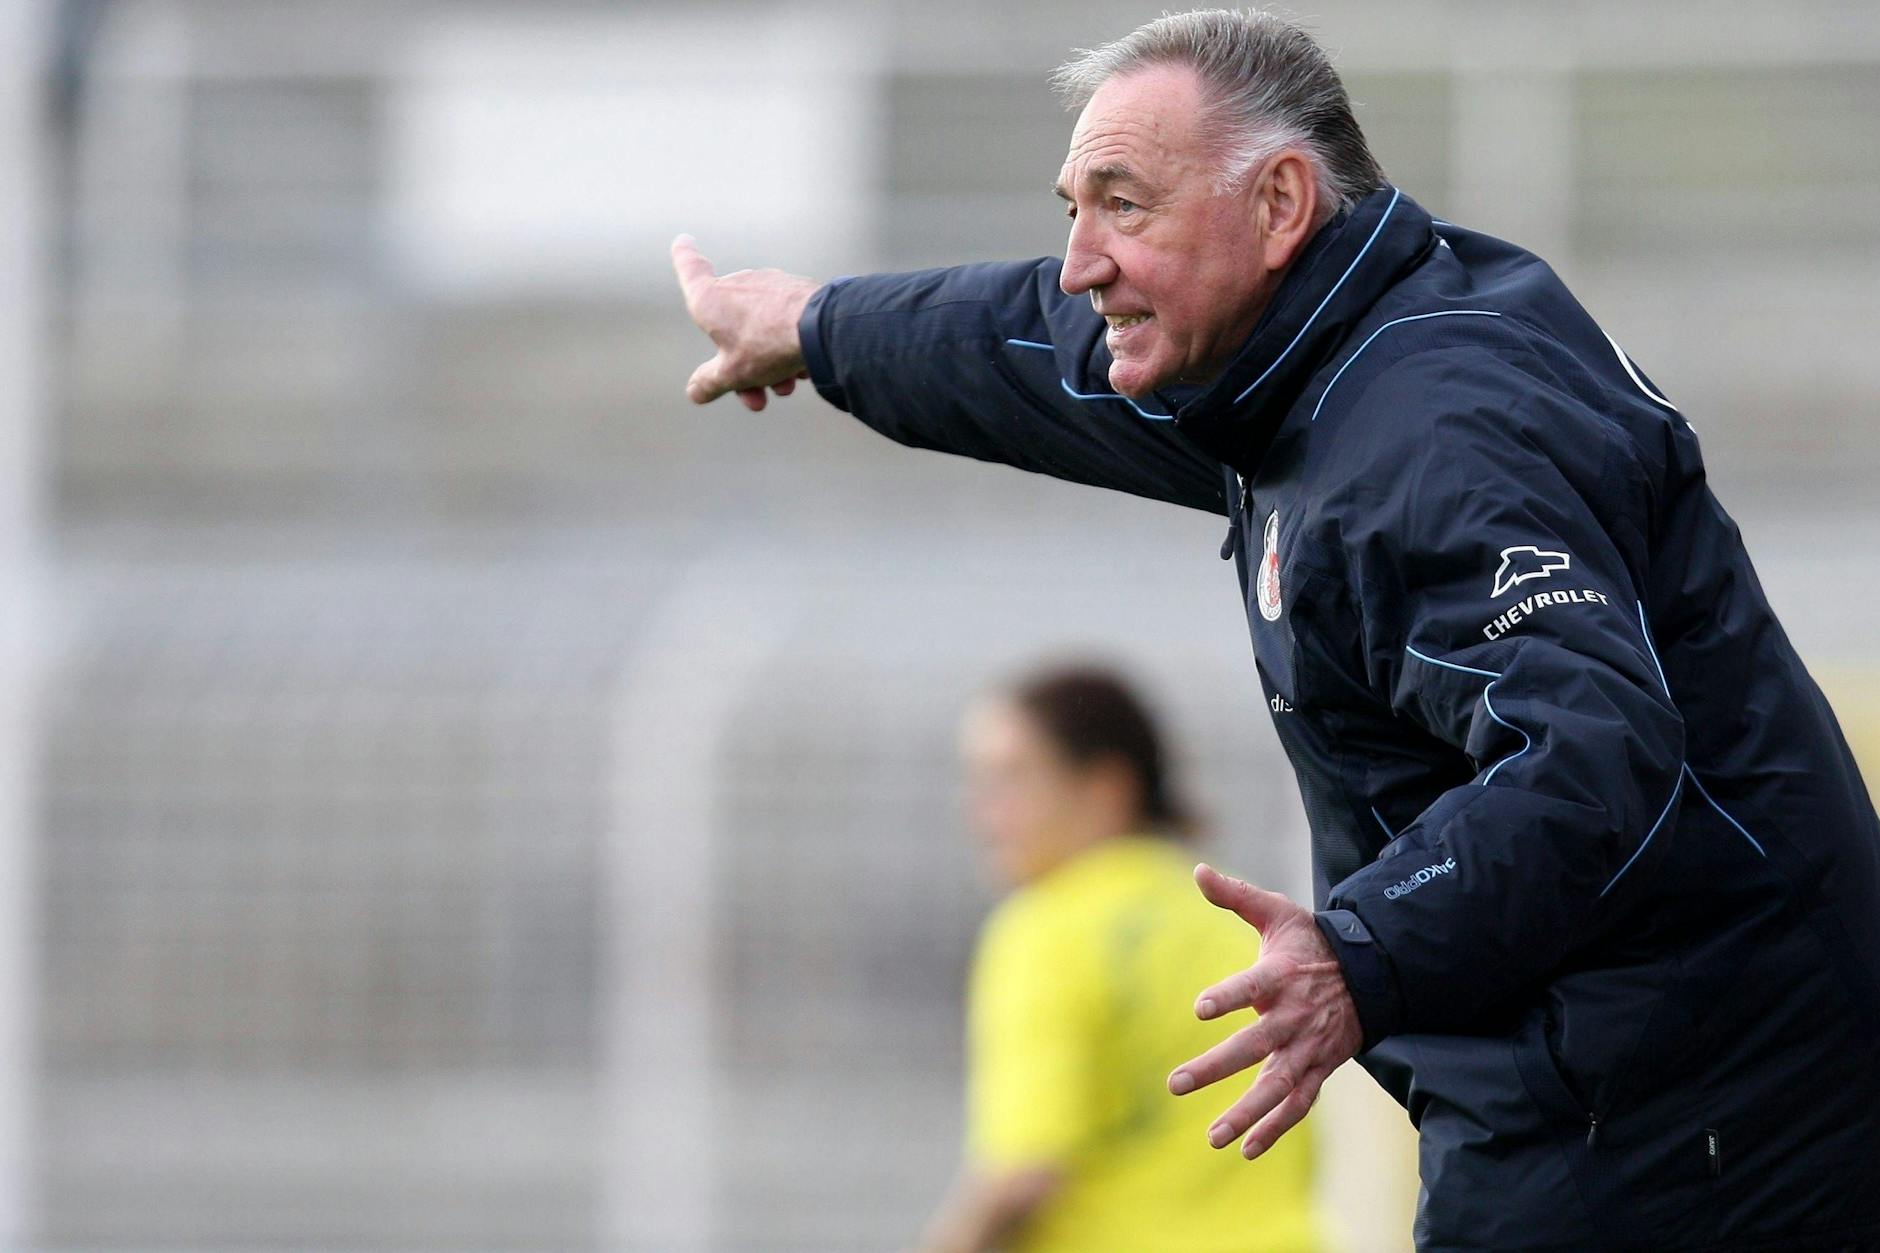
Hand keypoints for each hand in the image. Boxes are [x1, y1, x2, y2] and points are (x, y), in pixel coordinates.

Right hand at [670, 234, 818, 410]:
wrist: (821, 328)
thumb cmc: (766, 344)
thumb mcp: (732, 374)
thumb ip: (709, 382)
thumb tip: (695, 392)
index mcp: (710, 298)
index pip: (690, 267)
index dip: (684, 255)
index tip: (682, 242)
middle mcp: (738, 283)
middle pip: (731, 326)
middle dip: (741, 366)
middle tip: (756, 399)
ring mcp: (770, 285)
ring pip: (760, 328)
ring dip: (769, 364)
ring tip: (785, 388)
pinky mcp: (797, 292)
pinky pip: (785, 324)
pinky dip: (788, 348)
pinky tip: (802, 371)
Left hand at [1168, 864, 1361, 1160]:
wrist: (1370, 974)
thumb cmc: (1311, 943)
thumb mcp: (1278, 912)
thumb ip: (1236, 895)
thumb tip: (1197, 870)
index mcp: (1280, 976)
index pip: (1251, 987)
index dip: (1228, 996)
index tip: (1200, 1007)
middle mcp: (1294, 1017)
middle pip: (1254, 1046)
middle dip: (1216, 1067)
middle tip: (1176, 1083)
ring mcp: (1308, 1048)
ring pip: (1277, 1086)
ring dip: (1246, 1113)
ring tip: (1212, 1136)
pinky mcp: (1319, 1069)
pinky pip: (1299, 1104)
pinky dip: (1276, 1128)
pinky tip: (1246, 1148)